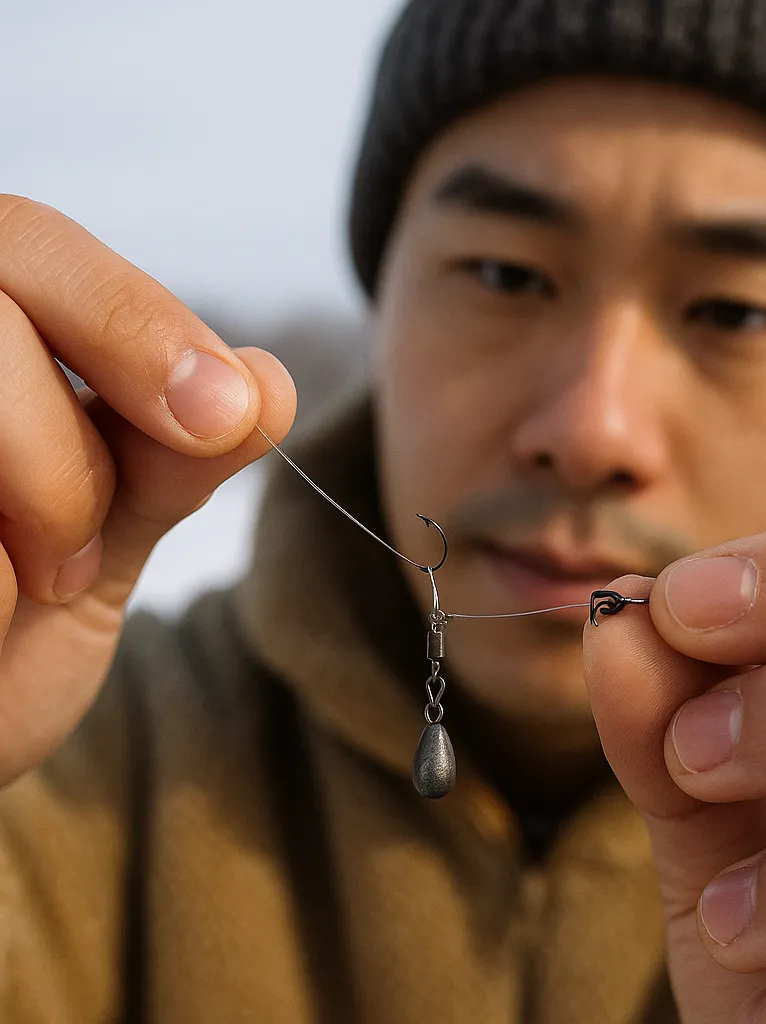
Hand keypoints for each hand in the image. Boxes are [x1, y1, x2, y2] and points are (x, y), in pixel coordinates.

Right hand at [0, 196, 295, 786]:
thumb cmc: (1, 645)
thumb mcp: (98, 543)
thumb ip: (168, 459)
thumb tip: (266, 384)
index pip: (31, 247)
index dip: (137, 322)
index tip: (229, 416)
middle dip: (62, 445)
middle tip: (75, 560)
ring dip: (28, 497)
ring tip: (27, 589)